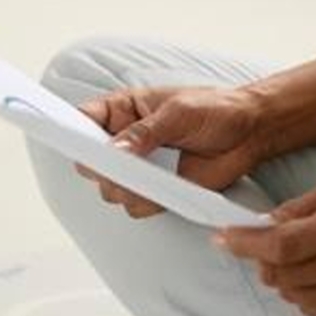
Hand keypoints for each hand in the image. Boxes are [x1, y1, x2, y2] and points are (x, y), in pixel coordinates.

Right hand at [75, 85, 267, 217]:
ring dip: (124, 189)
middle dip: (100, 169)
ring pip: (111, 189)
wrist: (250, 133)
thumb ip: (145, 132)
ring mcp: (141, 167)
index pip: (85, 119)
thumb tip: (115, 151)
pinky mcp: (158, 190)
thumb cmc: (215, 110)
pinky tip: (164, 190)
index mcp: (125, 110)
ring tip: (148, 178)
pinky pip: (137, 206)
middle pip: (91, 162)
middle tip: (118, 167)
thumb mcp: (178, 113)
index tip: (65, 138)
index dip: (69, 129)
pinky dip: (145, 203)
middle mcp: (126, 141)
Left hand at [217, 181, 315, 315]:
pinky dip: (303, 291)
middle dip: (262, 256)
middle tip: (267, 241)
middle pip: (281, 272)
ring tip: (305, 254)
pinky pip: (310, 308)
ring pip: (291, 293)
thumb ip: (302, 206)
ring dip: (283, 274)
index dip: (247, 242)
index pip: (283, 244)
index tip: (224, 237)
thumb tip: (266, 223)